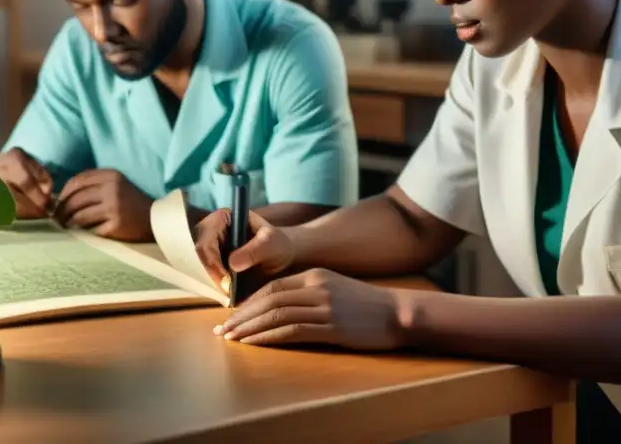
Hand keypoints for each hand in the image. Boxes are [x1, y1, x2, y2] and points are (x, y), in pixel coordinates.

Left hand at [55, 169, 152, 241]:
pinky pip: (90, 230)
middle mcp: (112, 189)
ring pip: (79, 216)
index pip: (77, 181)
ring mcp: (114, 207)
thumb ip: (93, 185)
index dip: (63, 193)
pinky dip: (81, 233)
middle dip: (61, 211)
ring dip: (68, 223)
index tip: (57, 203)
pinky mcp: (115, 225)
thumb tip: (61, 196)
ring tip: (65, 227)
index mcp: (110, 175)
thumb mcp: (115, 185)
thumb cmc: (131, 203)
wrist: (155, 220)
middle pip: (75, 199)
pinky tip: (79, 234)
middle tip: (56, 219)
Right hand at [194, 209, 295, 290]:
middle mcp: (210, 231)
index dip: (212, 262)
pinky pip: (206, 276)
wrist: (281, 258)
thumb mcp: (271, 244)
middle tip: (228, 293)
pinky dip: (216, 286)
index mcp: (221, 219)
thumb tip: (232, 264)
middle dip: (212, 275)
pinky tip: (230, 295)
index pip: (206, 240)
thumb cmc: (277, 244)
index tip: (227, 281)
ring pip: (199, 267)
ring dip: (213, 282)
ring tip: (231, 295)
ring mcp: (209, 247)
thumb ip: (254, 250)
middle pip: (199, 255)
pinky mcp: (212, 263)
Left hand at [213, 268, 404, 349]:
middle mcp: (316, 287)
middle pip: (269, 300)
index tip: (232, 316)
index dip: (248, 302)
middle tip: (222, 330)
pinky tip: (255, 345)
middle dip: (242, 316)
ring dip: (250, 328)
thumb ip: (308, 292)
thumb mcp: (334, 288)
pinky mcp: (332, 326)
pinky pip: (292, 331)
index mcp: (314, 275)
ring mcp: (324, 306)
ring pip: (276, 315)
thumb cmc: (365, 304)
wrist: (397, 313)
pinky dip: (269, 338)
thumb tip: (278, 306)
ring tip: (232, 339)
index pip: (272, 288)